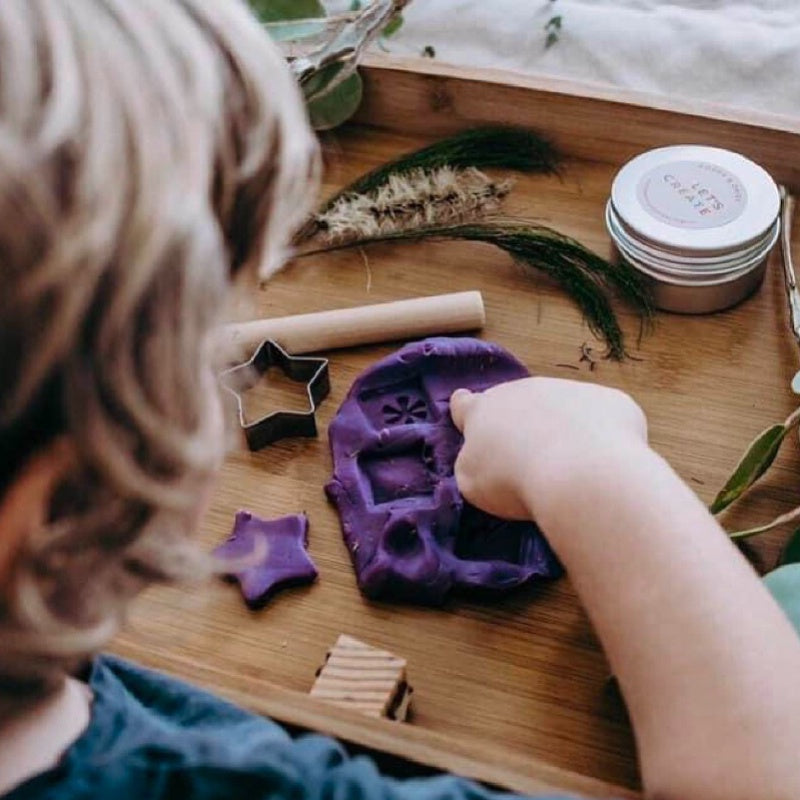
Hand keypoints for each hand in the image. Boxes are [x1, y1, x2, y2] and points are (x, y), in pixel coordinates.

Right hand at [449, 377, 648, 521]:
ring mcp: (569, 390)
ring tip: (573, 468)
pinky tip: (606, 464)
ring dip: (564, 429)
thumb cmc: (514, 480)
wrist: (580, 474)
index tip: (466, 407)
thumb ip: (475, 460)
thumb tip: (488, 454)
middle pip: (518, 404)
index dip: (465, 409)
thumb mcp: (473, 481)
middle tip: (530, 461)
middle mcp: (524, 391)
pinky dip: (603, 436)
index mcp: (484, 411)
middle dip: (522, 425)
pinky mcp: (610, 400)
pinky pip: (603, 418)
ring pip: (563, 407)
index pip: (465, 405)